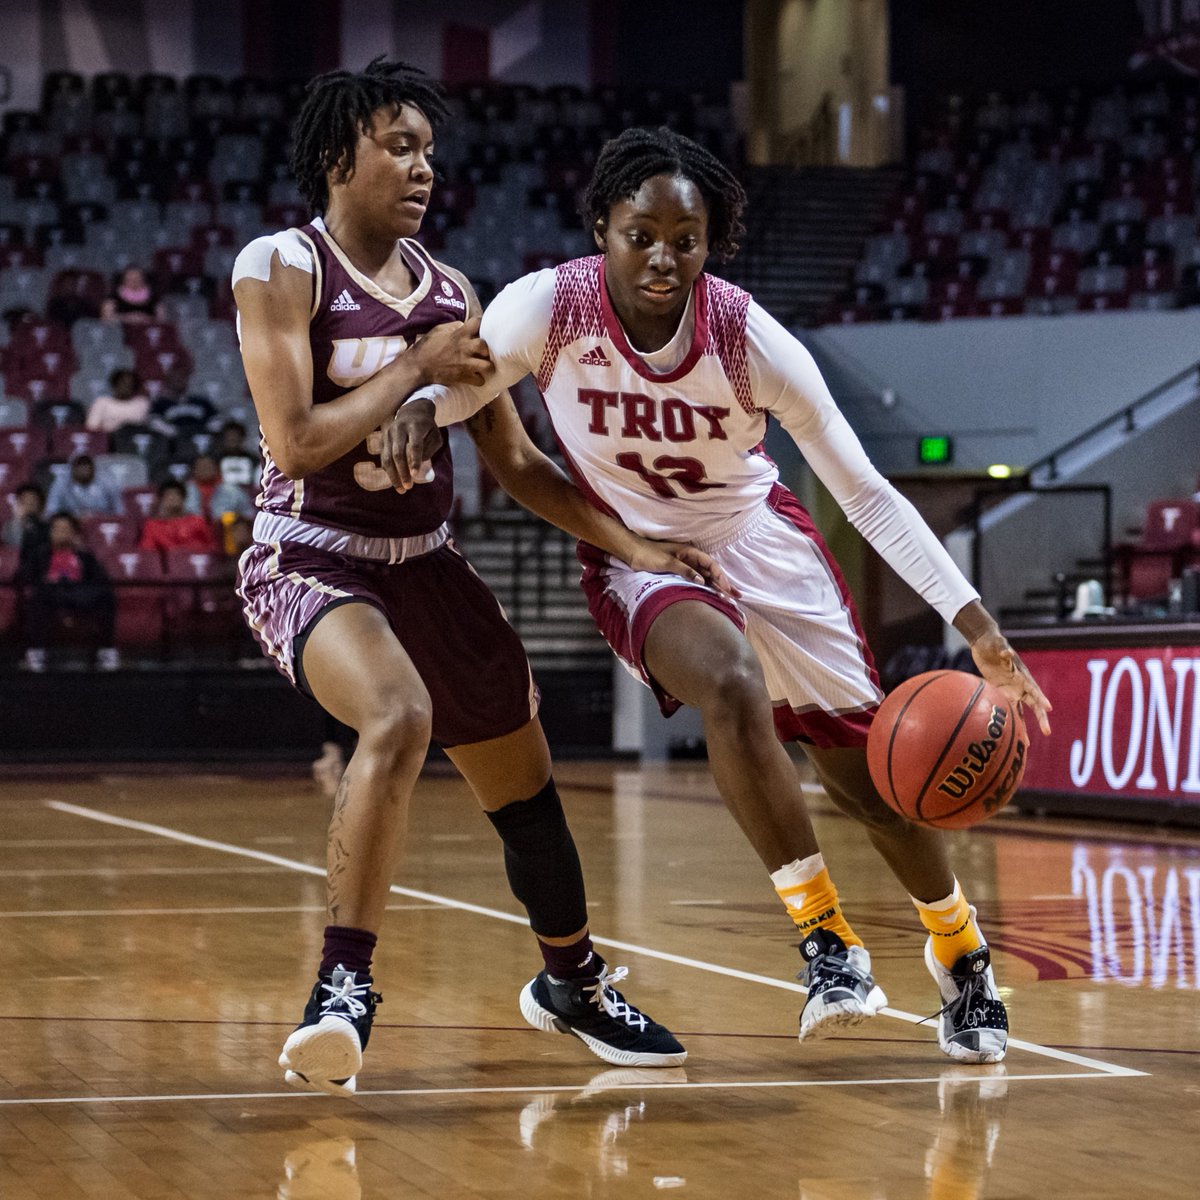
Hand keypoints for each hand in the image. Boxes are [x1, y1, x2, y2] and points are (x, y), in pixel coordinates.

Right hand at [379, 398, 441, 491]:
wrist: (412, 411)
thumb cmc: (427, 428)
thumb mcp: (435, 436)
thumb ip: (429, 450)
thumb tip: (416, 466)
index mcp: (415, 426)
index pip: (414, 445)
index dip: (415, 460)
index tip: (415, 475)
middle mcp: (399, 429)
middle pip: (398, 453)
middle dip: (402, 472)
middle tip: (408, 487)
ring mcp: (388, 434)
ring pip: (387, 457)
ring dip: (393, 475)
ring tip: (401, 489)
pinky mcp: (382, 439)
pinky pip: (383, 458)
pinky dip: (388, 471)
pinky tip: (395, 481)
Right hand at [411, 316, 493, 387]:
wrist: (418, 367)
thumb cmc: (426, 347)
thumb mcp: (437, 330)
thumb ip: (452, 326)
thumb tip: (463, 325)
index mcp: (459, 334)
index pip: (477, 322)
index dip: (480, 325)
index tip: (478, 330)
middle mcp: (464, 348)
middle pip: (485, 345)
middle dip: (486, 349)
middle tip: (482, 352)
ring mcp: (465, 363)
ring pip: (487, 365)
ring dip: (487, 366)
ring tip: (483, 366)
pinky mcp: (463, 377)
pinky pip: (480, 380)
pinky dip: (479, 380)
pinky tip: (475, 377)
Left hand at [626, 539, 740, 597]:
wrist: (632, 553)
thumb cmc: (648, 554)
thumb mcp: (667, 562)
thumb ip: (685, 571)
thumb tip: (702, 581)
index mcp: (690, 552)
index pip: (710, 565)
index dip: (720, 577)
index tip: (726, 588)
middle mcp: (690, 558)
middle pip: (711, 572)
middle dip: (724, 584)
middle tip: (737, 597)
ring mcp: (686, 566)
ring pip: (706, 577)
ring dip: (717, 587)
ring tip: (729, 599)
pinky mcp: (680, 572)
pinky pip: (697, 580)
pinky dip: (705, 588)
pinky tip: (712, 596)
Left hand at [969, 630, 1052, 734]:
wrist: (984, 644)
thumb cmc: (992, 643)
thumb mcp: (997, 644)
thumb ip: (1002, 649)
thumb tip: (1007, 653)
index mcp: (1021, 674)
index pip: (1033, 688)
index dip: (1040, 698)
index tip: (1048, 708)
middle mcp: (1019, 685)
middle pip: (1033, 704)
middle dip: (1041, 718)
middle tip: (1048, 732)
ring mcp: (1011, 690)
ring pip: (1021, 711)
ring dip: (1024, 726)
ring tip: (1027, 744)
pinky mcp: (1001, 692)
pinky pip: (1007, 709)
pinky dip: (1010, 721)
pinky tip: (1010, 735)